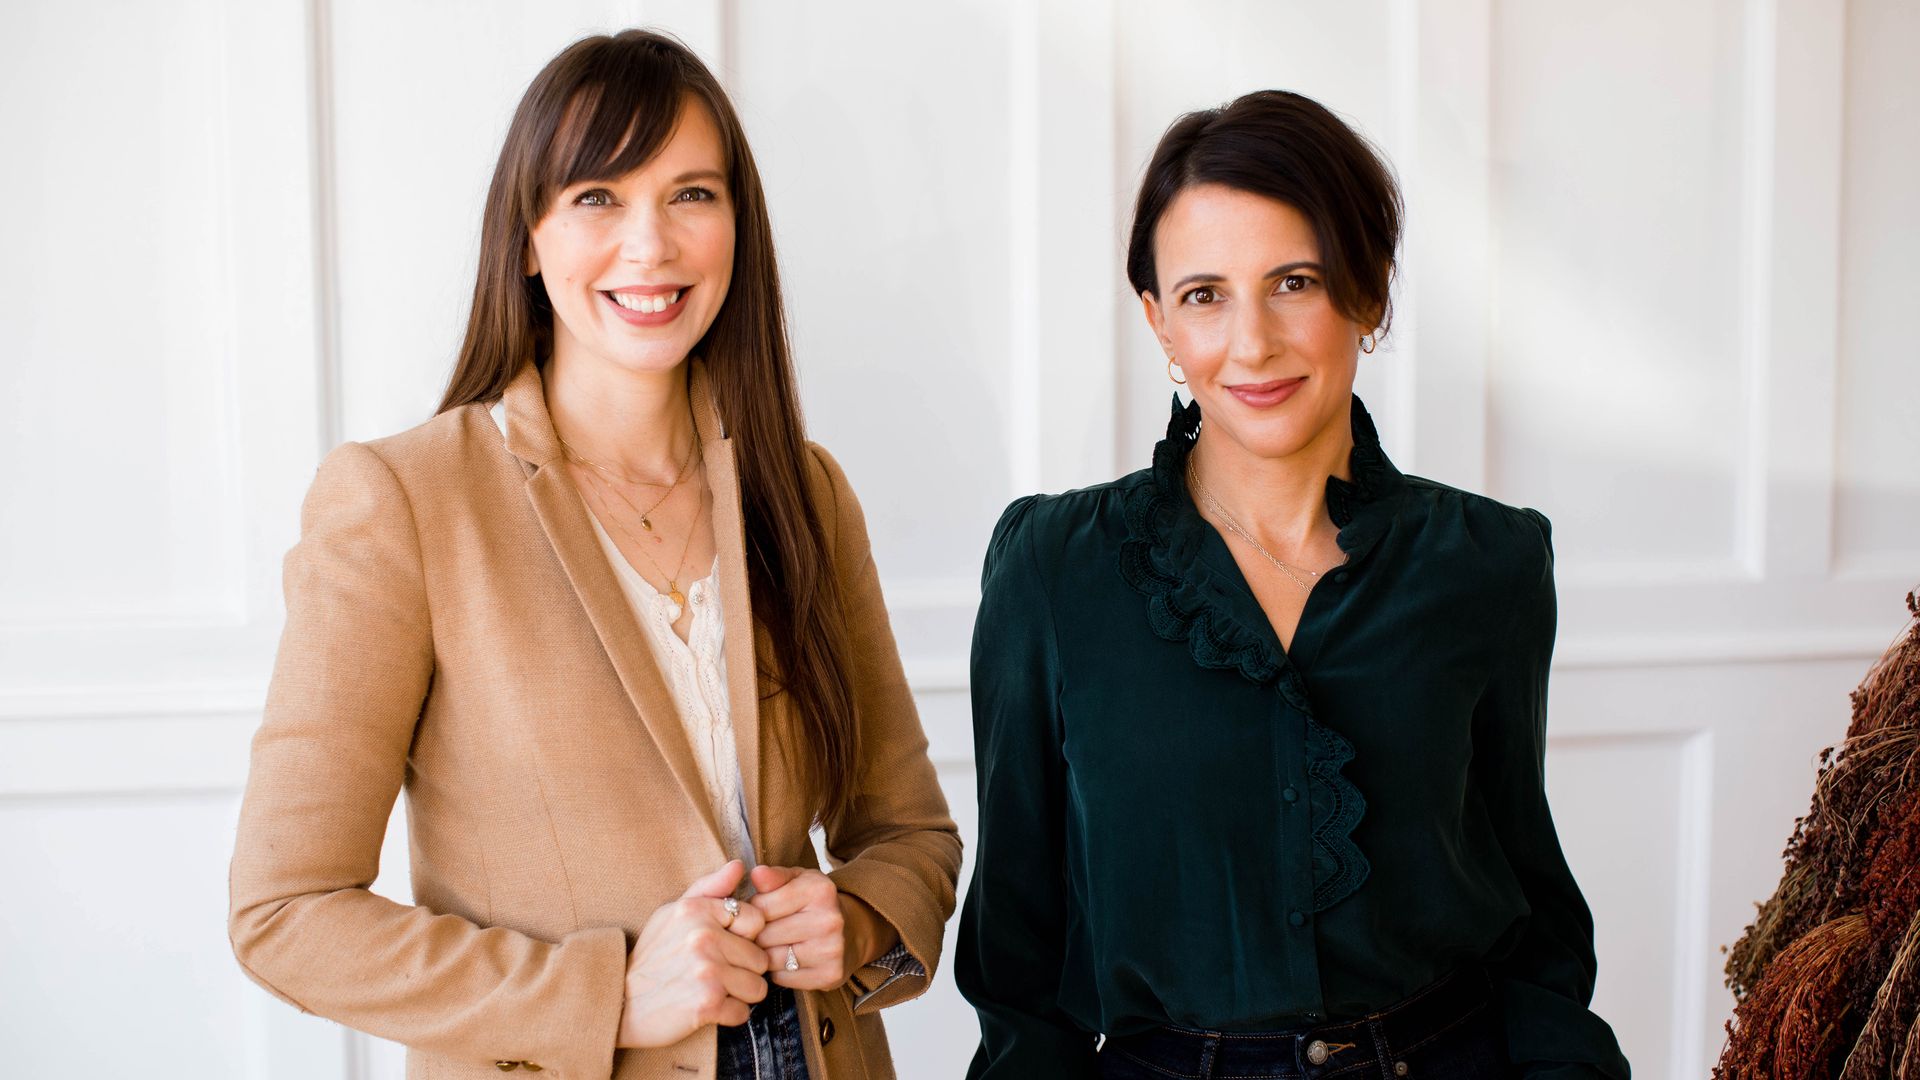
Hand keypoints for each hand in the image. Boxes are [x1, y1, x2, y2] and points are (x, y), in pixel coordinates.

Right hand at [616, 860, 770, 1047]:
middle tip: (715, 974)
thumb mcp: (673, 913)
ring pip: (757, 988)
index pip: (756, 920)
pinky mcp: (707, 1004)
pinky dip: (728, 1016)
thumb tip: (739, 865)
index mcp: (697, 910)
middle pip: (760, 958)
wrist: (620, 1002)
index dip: (745, 937)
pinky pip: (743, 1013)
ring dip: (739, 995)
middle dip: (744, 970)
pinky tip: (707, 1008)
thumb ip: (709, 887)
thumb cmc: (652, 957)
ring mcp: (706, 971)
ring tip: (712, 990)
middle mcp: (703, 937)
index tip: (725, 946)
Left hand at [747, 865, 883, 990]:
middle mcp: (828, 920)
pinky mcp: (829, 975)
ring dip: (767, 955)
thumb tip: (756, 874)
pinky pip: (783, 978)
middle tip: (767, 931)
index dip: (754, 910)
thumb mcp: (799, 880)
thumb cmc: (816, 904)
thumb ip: (774, 876)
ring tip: (776, 945)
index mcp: (819, 890)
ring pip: (771, 959)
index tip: (762, 910)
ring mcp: (830, 950)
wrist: (853, 931)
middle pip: (764, 936)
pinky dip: (780, 972)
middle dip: (759, 935)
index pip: (761, 906)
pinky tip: (789, 960)